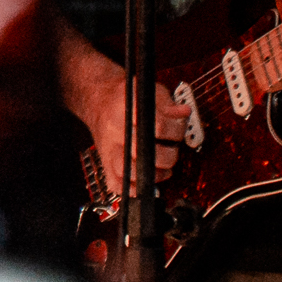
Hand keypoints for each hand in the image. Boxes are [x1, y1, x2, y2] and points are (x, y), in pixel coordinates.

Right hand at [64, 34, 184, 202]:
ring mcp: (110, 150)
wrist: (98, 102)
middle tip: (172, 148)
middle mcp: (116, 131)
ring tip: (163, 167)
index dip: (175, 129)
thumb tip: (183, 113)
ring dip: (154, 174)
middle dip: (168, 154)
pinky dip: (133, 189)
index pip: (157, 126)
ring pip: (132, 173)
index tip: (179, 127)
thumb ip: (168, 103)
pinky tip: (145, 180)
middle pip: (146, 153)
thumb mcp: (148, 92)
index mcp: (127, 110)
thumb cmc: (126, 98)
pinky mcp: (106, 164)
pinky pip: (117, 186)